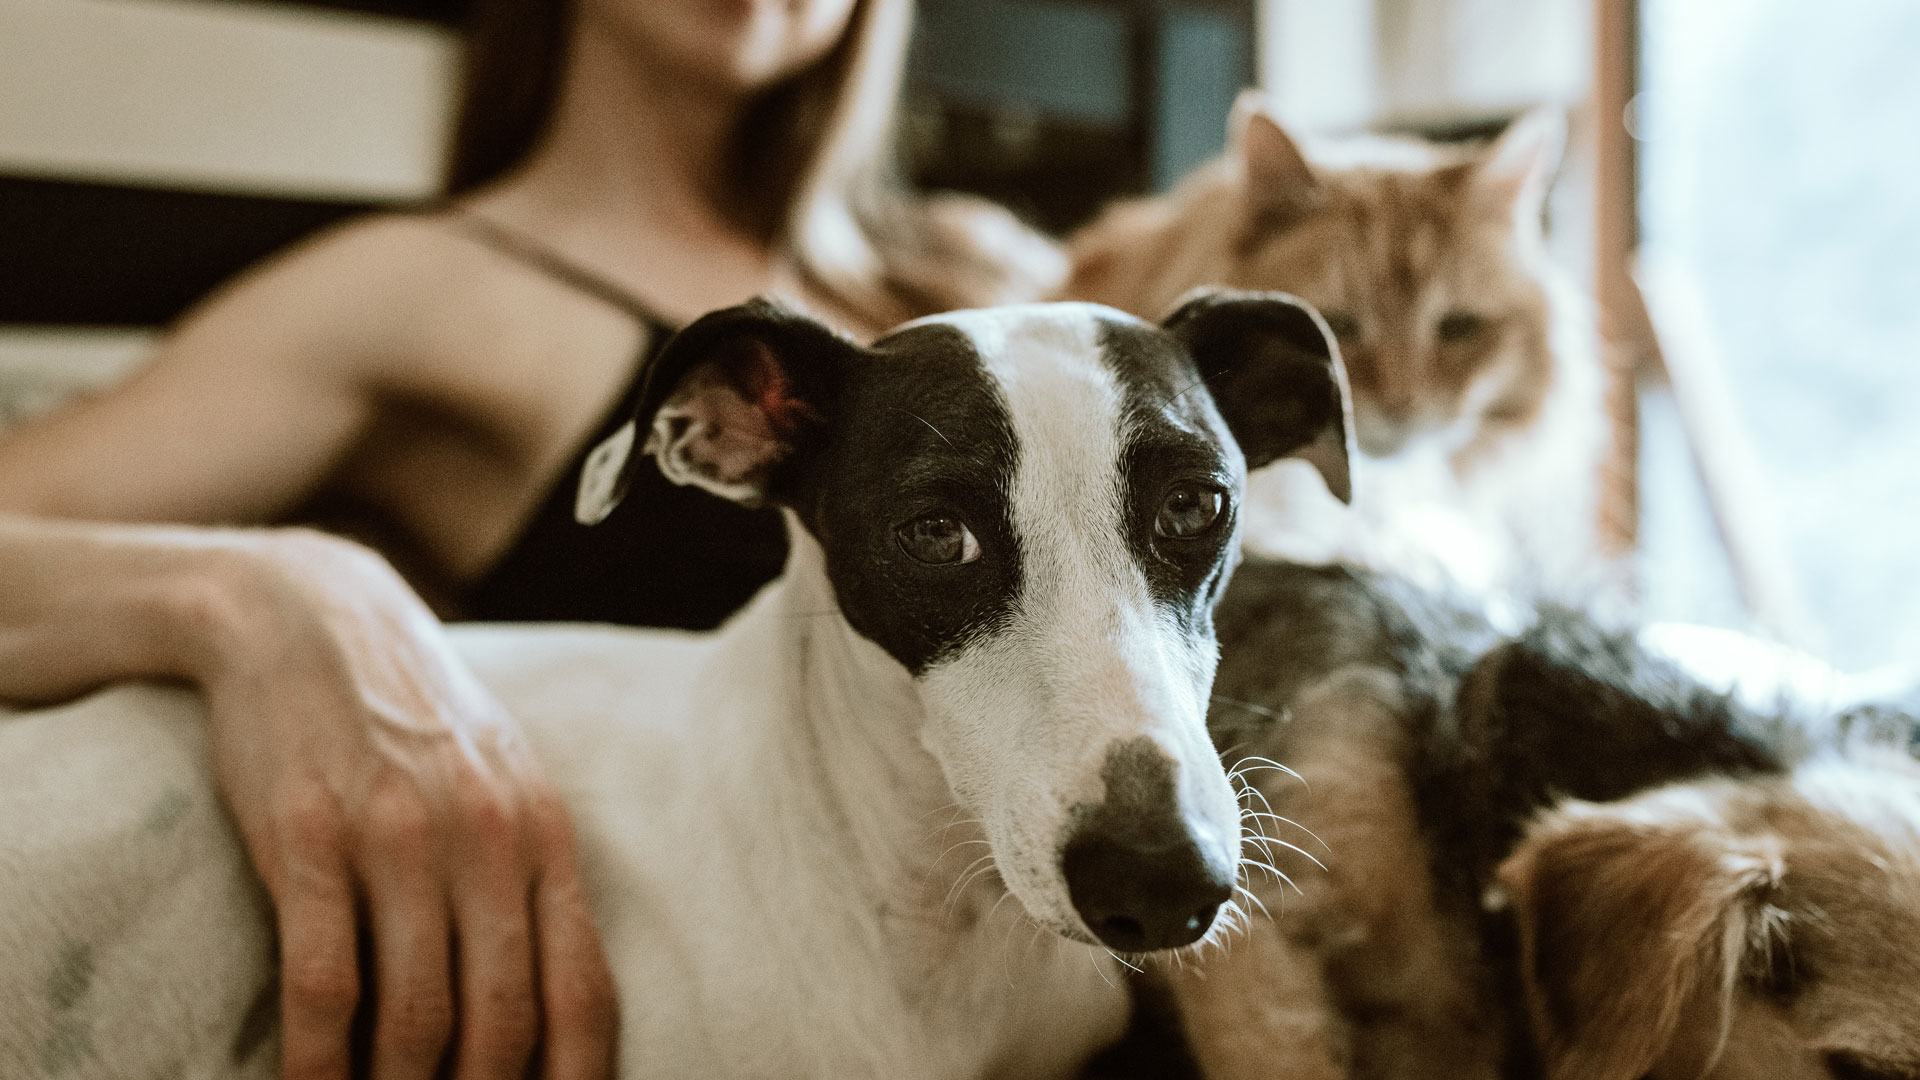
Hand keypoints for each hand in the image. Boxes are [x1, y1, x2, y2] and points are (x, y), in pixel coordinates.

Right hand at [193, 529, 616, 1079]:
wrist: (310, 619)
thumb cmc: (415, 721)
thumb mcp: (502, 783)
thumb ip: (529, 879)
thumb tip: (547, 1004)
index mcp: (545, 835)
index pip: (583, 990)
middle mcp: (486, 839)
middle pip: (501, 1021)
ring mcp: (398, 838)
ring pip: (415, 1017)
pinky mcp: (309, 838)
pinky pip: (322, 984)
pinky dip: (316, 1062)